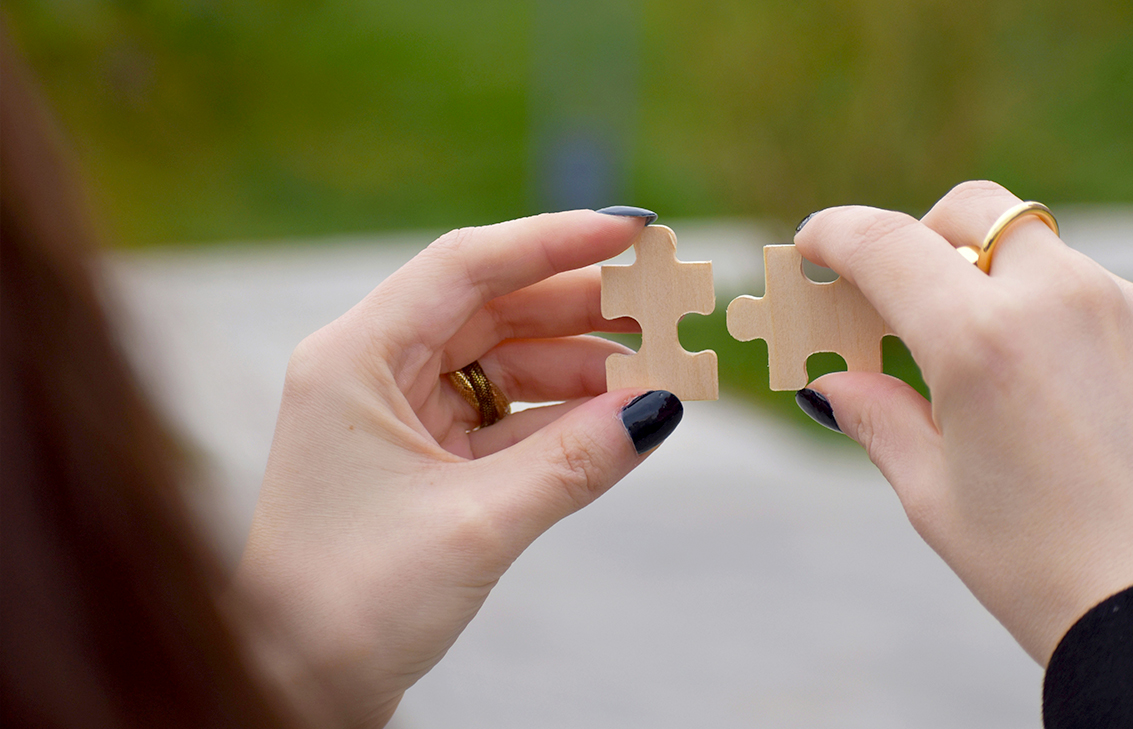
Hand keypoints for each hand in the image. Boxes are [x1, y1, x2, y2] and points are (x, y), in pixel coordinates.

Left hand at [236, 211, 681, 726]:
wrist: (298, 687)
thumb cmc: (354, 604)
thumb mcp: (477, 524)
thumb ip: (575, 461)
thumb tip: (661, 406)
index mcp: (355, 358)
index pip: (466, 266)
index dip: (556, 241)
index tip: (635, 231)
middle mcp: (371, 370)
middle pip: (491, 308)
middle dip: (582, 307)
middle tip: (665, 304)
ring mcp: (396, 414)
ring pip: (502, 362)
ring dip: (579, 367)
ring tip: (655, 373)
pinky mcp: (420, 458)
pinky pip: (502, 415)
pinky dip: (558, 416)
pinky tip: (614, 418)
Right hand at [795, 181, 1132, 664]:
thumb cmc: (1046, 568)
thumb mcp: (934, 495)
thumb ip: (877, 417)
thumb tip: (830, 383)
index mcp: (981, 341)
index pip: (886, 244)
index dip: (835, 235)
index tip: (814, 247)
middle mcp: (1058, 301)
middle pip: (971, 211)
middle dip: (921, 236)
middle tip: (898, 301)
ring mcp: (1124, 310)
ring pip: (1036, 251)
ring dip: (989, 279)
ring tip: (975, 362)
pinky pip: (1089, 292)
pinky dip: (1047, 312)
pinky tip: (1042, 388)